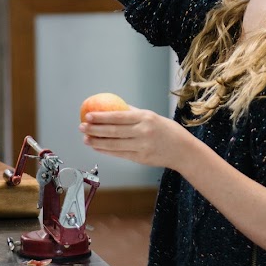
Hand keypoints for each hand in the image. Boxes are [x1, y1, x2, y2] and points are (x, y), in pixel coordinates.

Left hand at [79, 106, 194, 169]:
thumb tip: (113, 107)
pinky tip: (97, 147)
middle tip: (82, 127)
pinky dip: (106, 151)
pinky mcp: (141, 159)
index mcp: (145, 118)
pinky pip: (120, 154)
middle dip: (94, 129)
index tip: (88, 115)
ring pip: (114, 145)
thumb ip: (133, 113)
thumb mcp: (152, 116)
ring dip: (97, 142)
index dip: (101, 116)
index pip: (118, 116)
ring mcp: (142, 147)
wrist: (183, 151)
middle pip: (113, 131)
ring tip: (85, 139)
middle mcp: (143, 132)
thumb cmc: (166, 131)